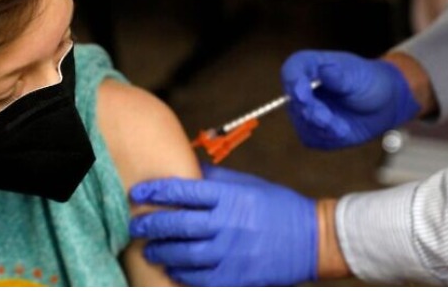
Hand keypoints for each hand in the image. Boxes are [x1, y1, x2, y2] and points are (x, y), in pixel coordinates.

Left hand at [129, 164, 317, 285]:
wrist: (312, 239)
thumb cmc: (278, 207)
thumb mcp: (248, 184)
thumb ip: (215, 180)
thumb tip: (186, 169)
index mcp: (230, 197)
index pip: (183, 191)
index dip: (155, 191)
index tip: (137, 193)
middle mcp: (228, 223)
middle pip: (178, 224)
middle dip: (151, 225)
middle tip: (135, 225)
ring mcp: (232, 252)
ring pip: (184, 254)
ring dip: (162, 252)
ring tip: (150, 250)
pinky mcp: (237, 276)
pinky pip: (200, 278)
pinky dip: (181, 274)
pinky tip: (172, 268)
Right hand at [281, 50, 419, 148]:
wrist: (383, 105)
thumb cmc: (369, 82)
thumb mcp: (358, 76)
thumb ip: (339, 76)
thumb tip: (324, 70)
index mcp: (309, 66)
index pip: (291, 71)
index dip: (293, 82)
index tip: (302, 95)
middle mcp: (301, 88)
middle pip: (294, 101)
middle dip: (311, 111)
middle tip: (327, 120)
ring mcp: (303, 110)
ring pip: (302, 123)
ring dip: (323, 128)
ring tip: (343, 128)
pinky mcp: (311, 131)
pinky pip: (312, 138)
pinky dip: (328, 138)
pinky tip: (342, 130)